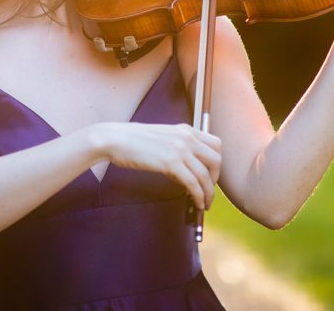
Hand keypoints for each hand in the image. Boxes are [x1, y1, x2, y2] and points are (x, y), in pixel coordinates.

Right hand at [99, 122, 221, 209]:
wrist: (116, 139)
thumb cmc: (134, 140)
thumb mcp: (163, 138)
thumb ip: (178, 148)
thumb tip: (188, 171)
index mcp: (186, 130)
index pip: (216, 144)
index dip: (217, 163)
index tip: (211, 176)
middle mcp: (187, 137)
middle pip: (216, 160)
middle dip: (215, 179)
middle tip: (208, 191)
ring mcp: (179, 149)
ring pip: (206, 175)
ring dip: (208, 193)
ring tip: (205, 204)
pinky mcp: (170, 163)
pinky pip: (193, 183)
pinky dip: (198, 196)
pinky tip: (196, 203)